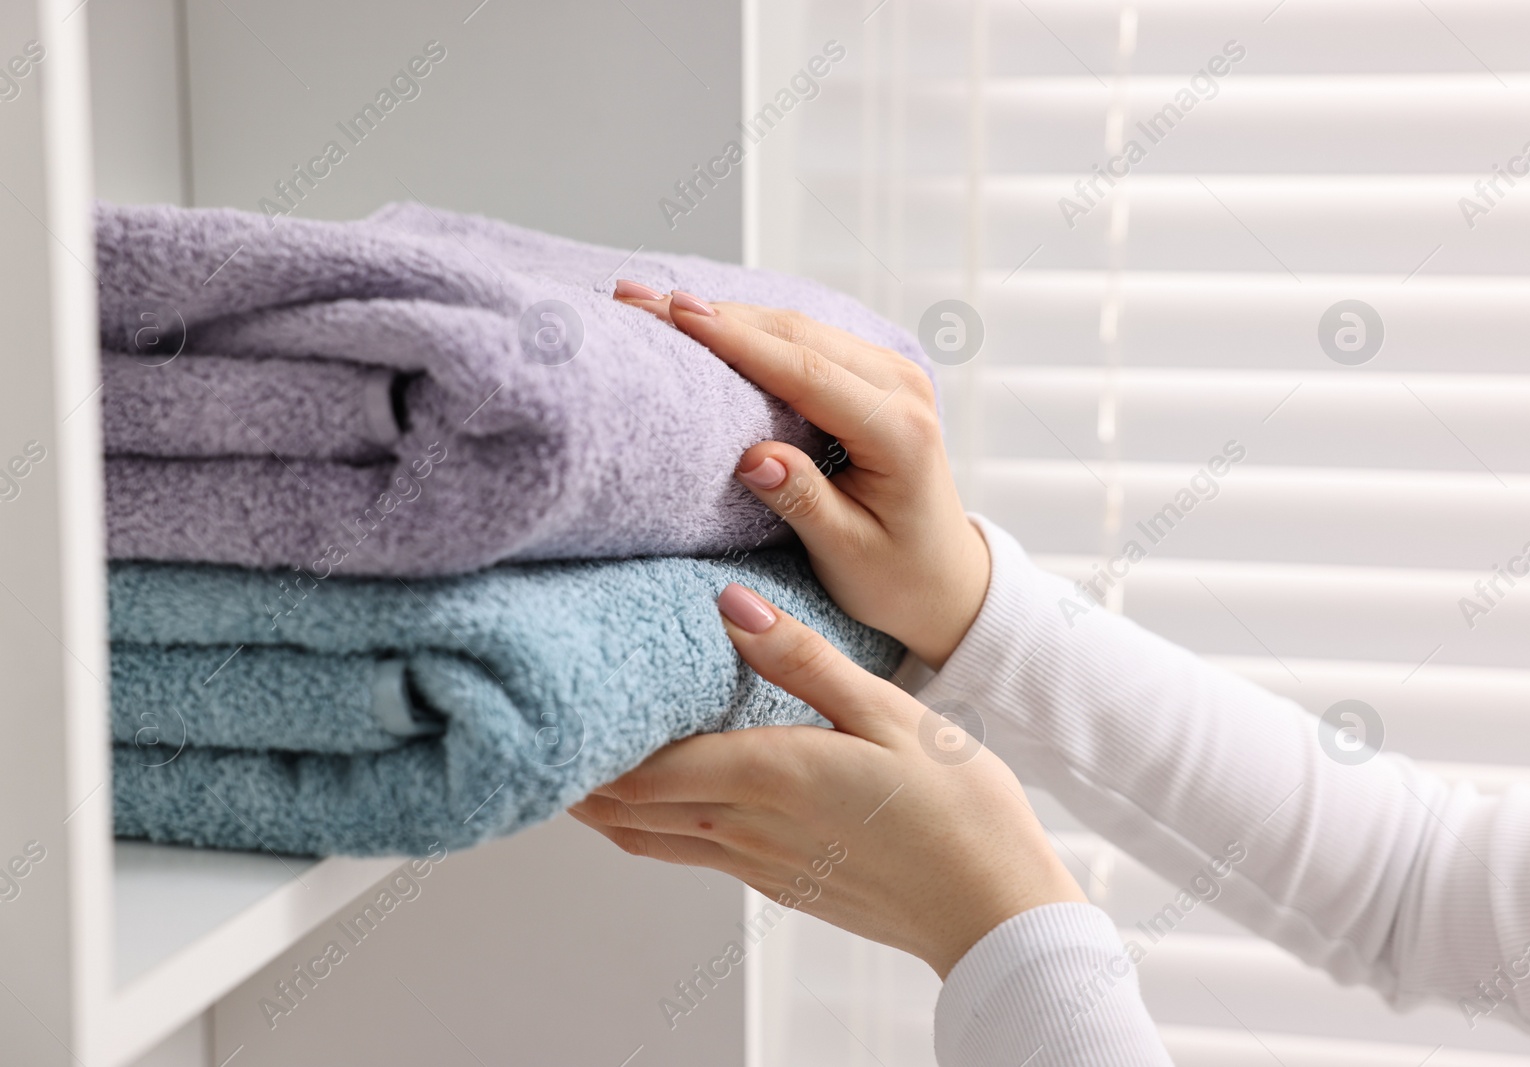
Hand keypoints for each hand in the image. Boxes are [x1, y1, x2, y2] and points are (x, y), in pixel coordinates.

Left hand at [568, 582, 1082, 978]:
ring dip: (606, 808)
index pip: (645, 765)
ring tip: (569, 772)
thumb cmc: (957, 805)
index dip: (587, 743)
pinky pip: (691, 855)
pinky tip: (656, 805)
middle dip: (578, 776)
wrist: (993, 909)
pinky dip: (652, 830)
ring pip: (652, 839)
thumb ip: (803, 660)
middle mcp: (748, 828)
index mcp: (769, 776)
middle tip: (536, 736)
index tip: (549, 708)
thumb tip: (731, 607)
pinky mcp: (779, 885)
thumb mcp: (888, 711)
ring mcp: (760, 865)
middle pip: (630, 807)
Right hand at [613, 280, 989, 669]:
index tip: (675, 313)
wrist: (945, 580)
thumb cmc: (898, 577)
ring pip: (796, 327)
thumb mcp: (847, 554)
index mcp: (899, 430)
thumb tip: (754, 458)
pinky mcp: (871, 375)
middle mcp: (901, 387)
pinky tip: (702, 321)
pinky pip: (803, 339)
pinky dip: (750, 329)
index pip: (804, 371)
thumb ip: (804, 502)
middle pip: (795, 334)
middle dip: (713, 314)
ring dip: (725, 314)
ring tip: (654, 303)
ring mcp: (889, 373)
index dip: (736, 339)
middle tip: (636, 298)